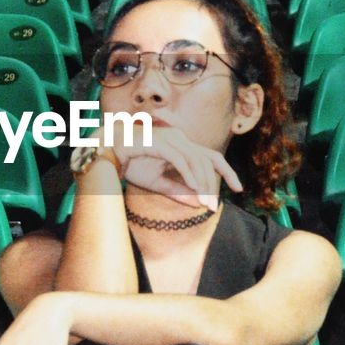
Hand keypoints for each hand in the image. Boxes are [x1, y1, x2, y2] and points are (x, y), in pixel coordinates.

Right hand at [111, 122, 242, 210]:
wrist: (106, 151)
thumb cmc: (130, 163)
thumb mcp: (157, 182)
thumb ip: (178, 191)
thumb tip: (199, 203)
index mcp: (182, 145)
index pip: (211, 157)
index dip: (227, 171)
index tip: (238, 188)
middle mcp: (179, 138)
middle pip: (209, 159)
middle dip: (217, 183)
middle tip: (214, 206)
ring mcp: (170, 138)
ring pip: (197, 161)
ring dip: (203, 184)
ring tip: (206, 203)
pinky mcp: (159, 143)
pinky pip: (180, 159)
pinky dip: (188, 175)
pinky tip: (194, 189)